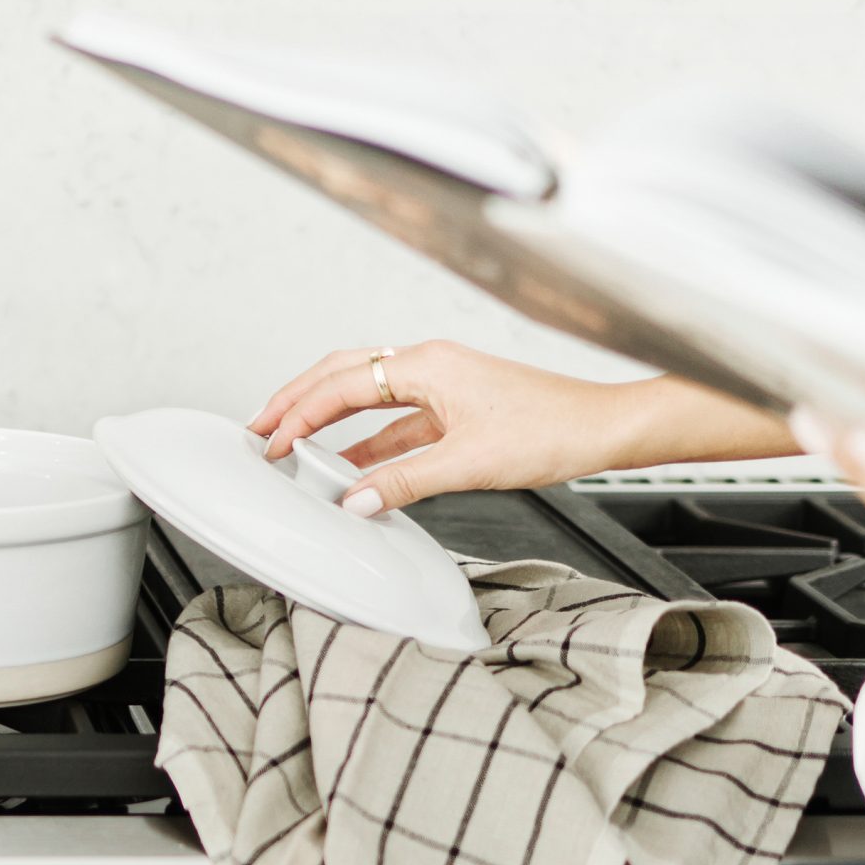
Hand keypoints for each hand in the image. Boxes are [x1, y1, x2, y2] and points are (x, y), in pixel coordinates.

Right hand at [248, 341, 793, 516]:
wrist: (604, 429)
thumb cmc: (552, 429)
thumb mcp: (468, 463)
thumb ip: (403, 481)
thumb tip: (352, 499)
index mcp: (426, 365)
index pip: (342, 386)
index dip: (299, 415)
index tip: (271, 442)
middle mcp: (428, 365)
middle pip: (343, 376)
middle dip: (297, 400)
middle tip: (260, 426)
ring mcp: (441, 385)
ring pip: (367, 396)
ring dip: (328, 420)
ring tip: (292, 444)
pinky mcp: (455, 408)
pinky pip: (394, 420)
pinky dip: (364, 440)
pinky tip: (350, 466)